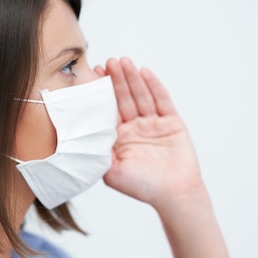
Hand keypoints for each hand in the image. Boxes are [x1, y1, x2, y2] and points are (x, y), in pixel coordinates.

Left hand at [95, 58, 205, 209]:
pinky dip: (154, 86)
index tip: (94, 74)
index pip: (109, 109)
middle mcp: (135, 128)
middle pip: (124, 98)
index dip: (103, 92)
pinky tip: (145, 73)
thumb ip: (99, 153)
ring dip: (133, 78)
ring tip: (124, 62)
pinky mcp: (172, 122)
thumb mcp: (112, 172)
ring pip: (142, 96)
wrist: (174, 195)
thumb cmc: (143, 187)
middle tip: (109, 62)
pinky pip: (162, 101)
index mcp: (119, 137)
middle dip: (117, 79)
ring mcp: (154, 124)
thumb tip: (83, 136)